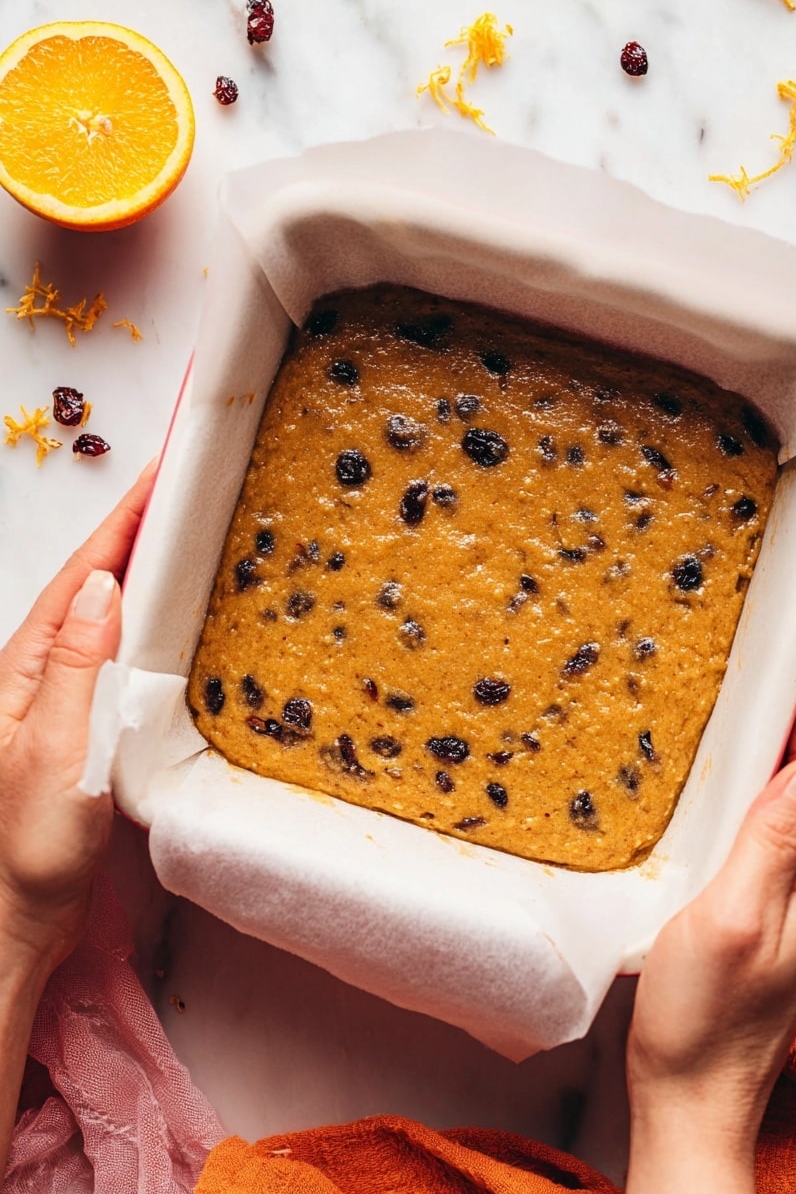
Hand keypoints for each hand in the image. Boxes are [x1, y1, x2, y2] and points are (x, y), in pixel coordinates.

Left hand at [0, 463, 155, 975]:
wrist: (18, 913)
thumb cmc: (28, 844)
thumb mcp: (55, 748)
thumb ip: (77, 666)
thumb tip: (108, 586)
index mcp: (28, 665)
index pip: (84, 572)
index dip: (125, 517)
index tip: (163, 471)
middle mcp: (42, 669)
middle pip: (94, 577)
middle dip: (137, 525)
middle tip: (188, 487)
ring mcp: (63, 692)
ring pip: (108, 609)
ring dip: (144, 565)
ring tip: (188, 532)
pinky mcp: (85, 718)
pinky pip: (119, 647)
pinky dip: (148, 615)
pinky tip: (173, 614)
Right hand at [626, 649, 795, 1193]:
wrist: (691, 1100)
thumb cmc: (702, 1020)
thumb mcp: (733, 920)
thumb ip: (777, 842)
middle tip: (772, 661)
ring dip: (784, 752)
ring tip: (752, 705)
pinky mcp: (767, 923)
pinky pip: (776, 836)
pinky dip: (761, 794)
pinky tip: (730, 787)